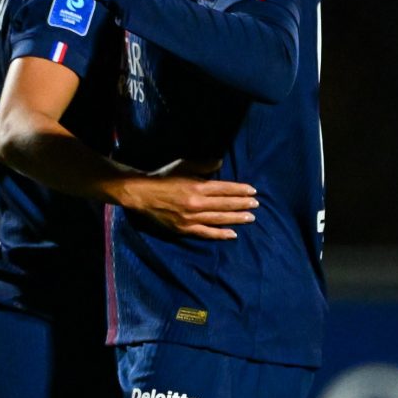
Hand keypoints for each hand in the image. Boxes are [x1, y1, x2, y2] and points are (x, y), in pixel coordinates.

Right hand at [114, 158, 259, 240]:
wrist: (141, 194)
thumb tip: (220, 164)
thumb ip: (202, 165)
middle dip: (242, 204)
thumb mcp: (182, 165)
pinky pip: (206, 233)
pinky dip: (220, 234)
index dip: (240, 190)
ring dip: (236, 218)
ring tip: (250, 218)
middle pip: (225, 204)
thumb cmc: (161, 178)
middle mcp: (197, 203)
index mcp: (197, 186)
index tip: (252, 191)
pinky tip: (232, 234)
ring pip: (219, 219)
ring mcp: (191, 218)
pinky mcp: (184, 228)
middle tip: (256, 205)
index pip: (225, 189)